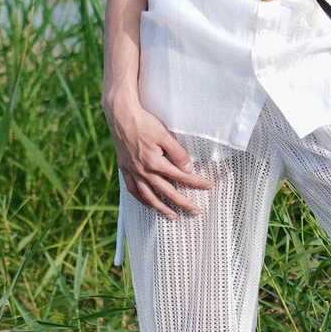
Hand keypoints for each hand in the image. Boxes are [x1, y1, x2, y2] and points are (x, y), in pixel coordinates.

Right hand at [103, 92, 214, 217]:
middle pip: (167, 192)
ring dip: (161, 208)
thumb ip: (177, 153)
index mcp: (155, 163)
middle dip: (183, 203)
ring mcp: (133, 172)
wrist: (121, 115)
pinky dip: (142, 200)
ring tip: (173, 216)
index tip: (209, 186)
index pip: (181, 177)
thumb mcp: (165, 135)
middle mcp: (143, 171)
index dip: (197, 183)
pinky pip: (133, 190)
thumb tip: (188, 169)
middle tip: (196, 212)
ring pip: (148, 196)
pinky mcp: (125, 169)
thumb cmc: (144, 122)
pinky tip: (149, 204)